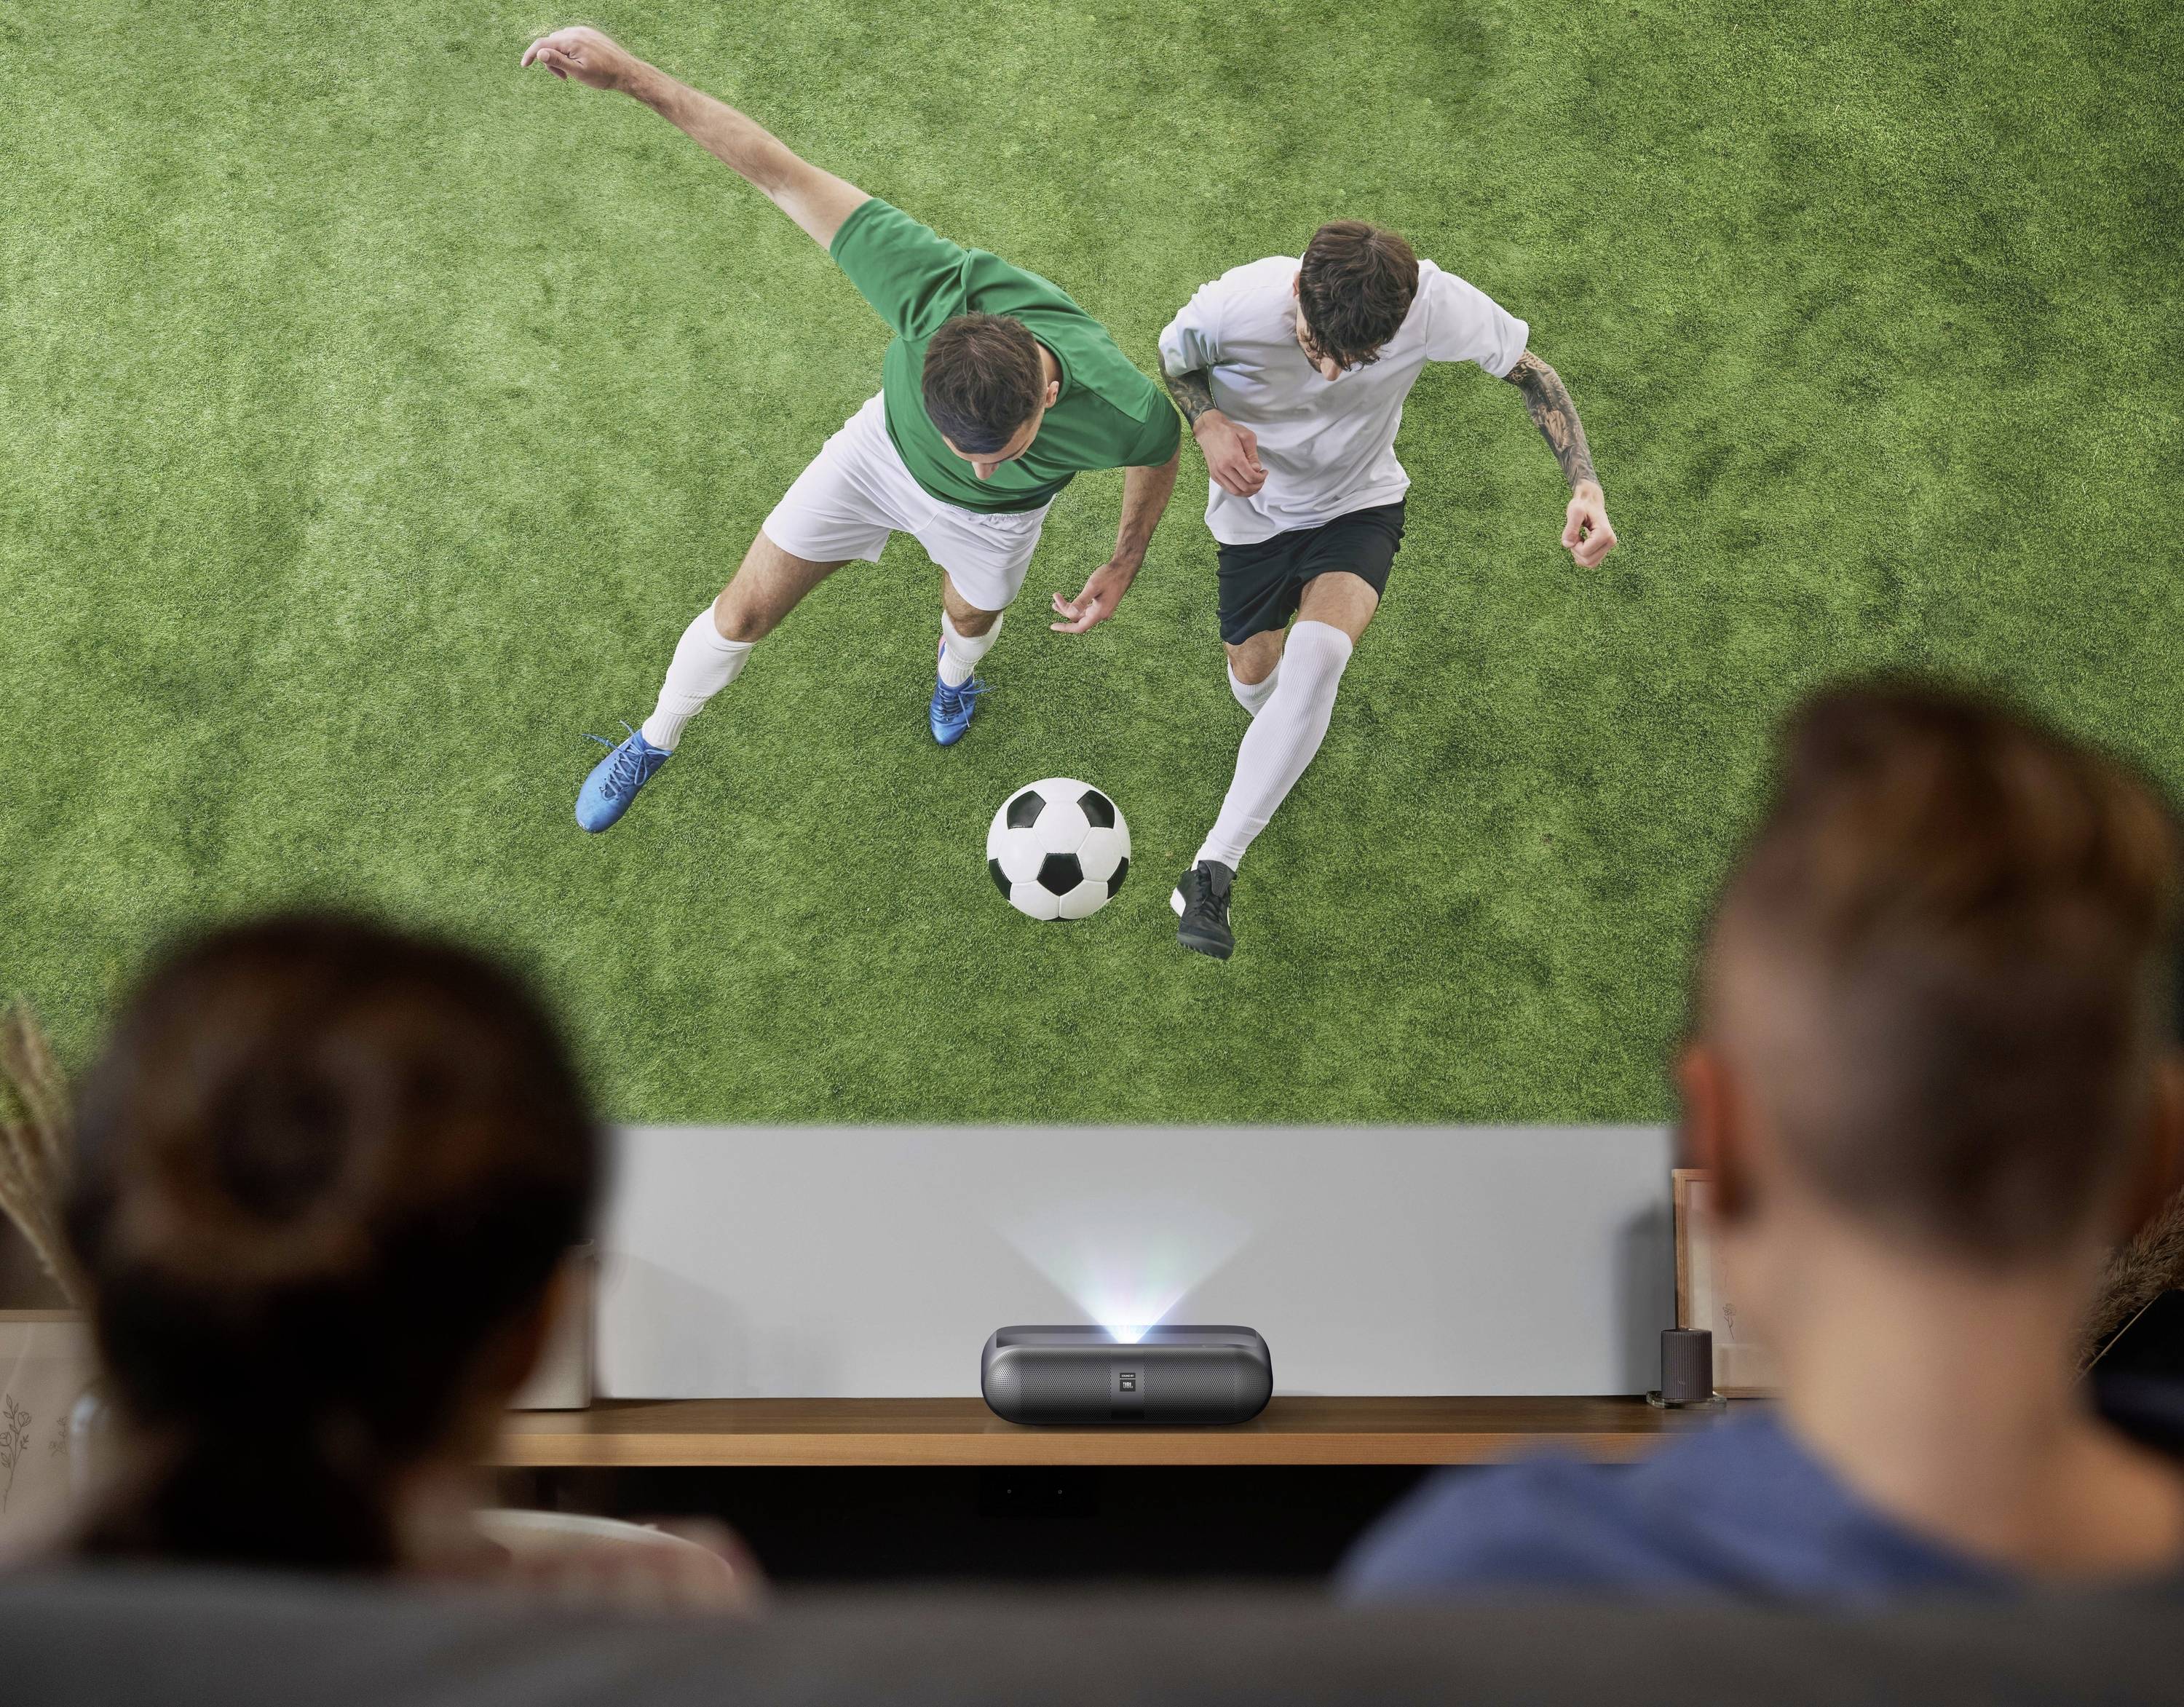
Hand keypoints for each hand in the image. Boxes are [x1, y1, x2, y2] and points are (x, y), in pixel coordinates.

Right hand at [520, 26, 642, 92]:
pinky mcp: (589, 33)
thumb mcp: (578, 73)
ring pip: (561, 42)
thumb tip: (540, 53)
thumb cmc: (603, 76)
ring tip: (574, 71)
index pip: (542, 43)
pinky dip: (570, 51)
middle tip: (564, 79)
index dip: (531, 54)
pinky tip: (581, 62)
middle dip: (551, 61)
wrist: (626, 71)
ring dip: (561, 57)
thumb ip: (558, 62)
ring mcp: (582, 31)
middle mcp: (574, 32)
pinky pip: (572, 40)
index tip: (524, 65)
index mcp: (570, 41)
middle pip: (551, 44)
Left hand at [1050, 560, 1137, 632]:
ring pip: (1082, 614)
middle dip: (1065, 610)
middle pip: (1079, 619)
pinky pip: (1087, 609)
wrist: (1124, 568)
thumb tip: (1070, 613)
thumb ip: (1081, 600)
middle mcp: (1101, 614)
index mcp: (1099, 613)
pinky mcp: (1103, 604)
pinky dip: (1077, 605)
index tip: (1053, 626)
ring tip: (1056, 599)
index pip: (1080, 627)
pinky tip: (1070, 600)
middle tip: (1055, 598)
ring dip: (1069, 607)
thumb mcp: (1093, 586)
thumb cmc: (1109, 575)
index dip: (1065, 628)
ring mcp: (1103, 610)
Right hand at [1194, 411, 1266, 497]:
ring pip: (1236, 492)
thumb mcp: (1246, 437)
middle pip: (1244, 487)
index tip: (1264, 473)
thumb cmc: (1227, 431)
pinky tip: (1244, 483)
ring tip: (1254, 483)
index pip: (1251, 477)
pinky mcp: (1214, 475)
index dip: (1261, 478)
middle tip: (1261, 479)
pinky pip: (1228, 489)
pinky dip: (1238, 490)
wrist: (1208, 429)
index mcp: (1233, 457)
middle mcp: (1224, 467)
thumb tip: (1256, 468)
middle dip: (1257, 486)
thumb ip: (1253, 455)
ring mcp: (1217, 473)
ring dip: (1248, 491)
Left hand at [1564, 480, 1617, 566]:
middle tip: (1575, 535)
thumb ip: (1570, 527)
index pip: (1585, 552)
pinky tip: (1581, 543)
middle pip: (1587, 560)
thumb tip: (1567, 544)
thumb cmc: (1582, 505)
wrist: (1590, 501)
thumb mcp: (1574, 511)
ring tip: (1578, 538)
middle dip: (1576, 551)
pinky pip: (1591, 562)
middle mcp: (1611, 541)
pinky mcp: (1605, 549)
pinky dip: (1582, 556)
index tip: (1573, 532)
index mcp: (1605, 533)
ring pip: (1590, 563)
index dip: (1574, 545)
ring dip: (1579, 554)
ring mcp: (1609, 546)